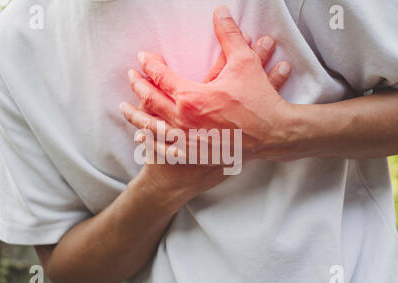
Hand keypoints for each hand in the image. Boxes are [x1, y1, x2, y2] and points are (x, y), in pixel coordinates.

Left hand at [123, 5, 297, 161]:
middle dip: (138, 87)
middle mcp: (183, 120)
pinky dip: (151, 142)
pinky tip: (143, 139)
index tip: (143, 58)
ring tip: (125, 110)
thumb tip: (220, 12)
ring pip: (152, 128)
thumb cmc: (259, 101)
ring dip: (136, 117)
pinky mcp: (194, 154)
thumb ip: (229, 36)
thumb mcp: (245, 63)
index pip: (161, 77)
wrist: (273, 134)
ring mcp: (187, 140)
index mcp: (191, 97)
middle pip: (151, 100)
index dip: (150, 64)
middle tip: (130, 77)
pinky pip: (165, 149)